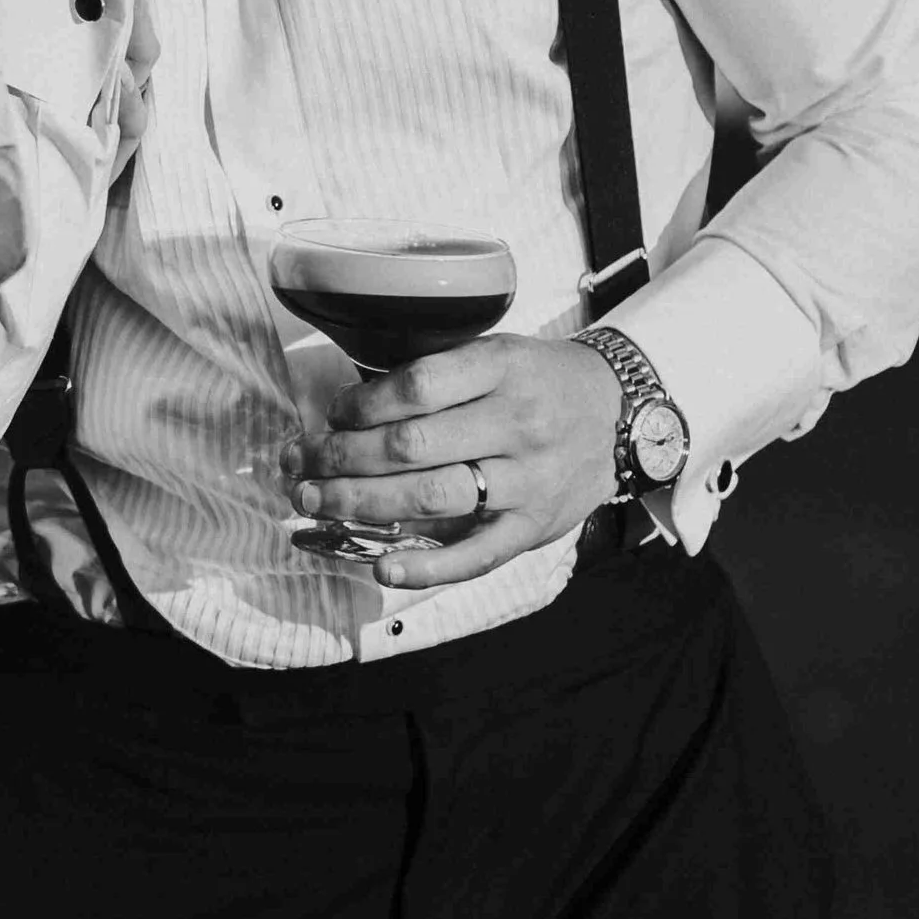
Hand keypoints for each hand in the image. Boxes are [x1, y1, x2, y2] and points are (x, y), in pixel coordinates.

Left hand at [294, 334, 622, 586]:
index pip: (416, 387)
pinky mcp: (533, 528)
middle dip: (340, 458)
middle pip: (410, 446)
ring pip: (430, 497)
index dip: (361, 404)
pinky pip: (476, 555)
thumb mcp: (497, 351)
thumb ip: (438, 375)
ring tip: (314, 503)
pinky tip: (382, 567)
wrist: (618, 412)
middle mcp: (516, 423)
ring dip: (361, 503)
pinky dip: (427, 567)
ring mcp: (527, 480)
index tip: (332, 414)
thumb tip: (349, 408)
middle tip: (299, 464)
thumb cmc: (538, 381)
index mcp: (502, 368)